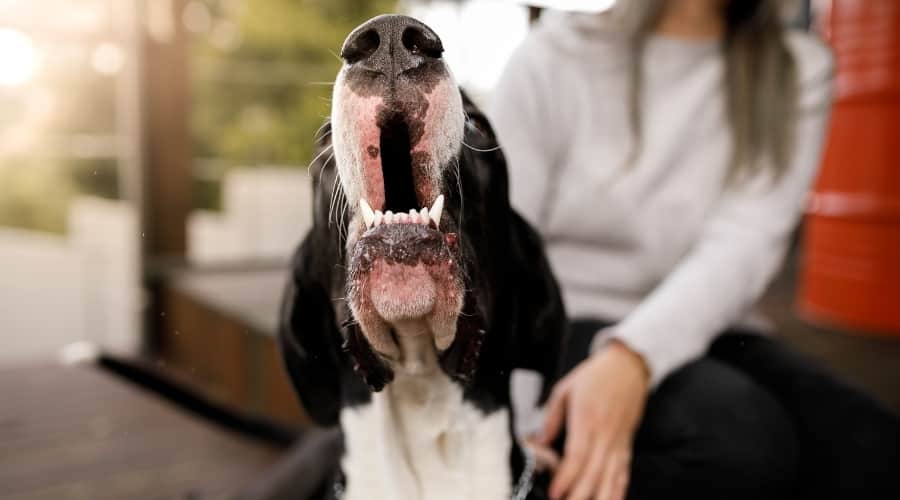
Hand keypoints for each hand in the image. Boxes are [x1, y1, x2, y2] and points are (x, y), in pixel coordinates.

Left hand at [540, 340, 649, 499]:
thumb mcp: (565, 388)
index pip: (577, 455)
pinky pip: (623, 472)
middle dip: (580, 495)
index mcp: (587, 419)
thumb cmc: (596, 375)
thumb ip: (551, 417)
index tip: (555, 493)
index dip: (566, 477)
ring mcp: (618, 442)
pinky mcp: (627, 445)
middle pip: (593, 472)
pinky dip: (618, 490)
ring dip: (600, 497)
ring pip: (610, 477)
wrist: (627, 366)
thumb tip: (539, 440)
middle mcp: (605, 434)